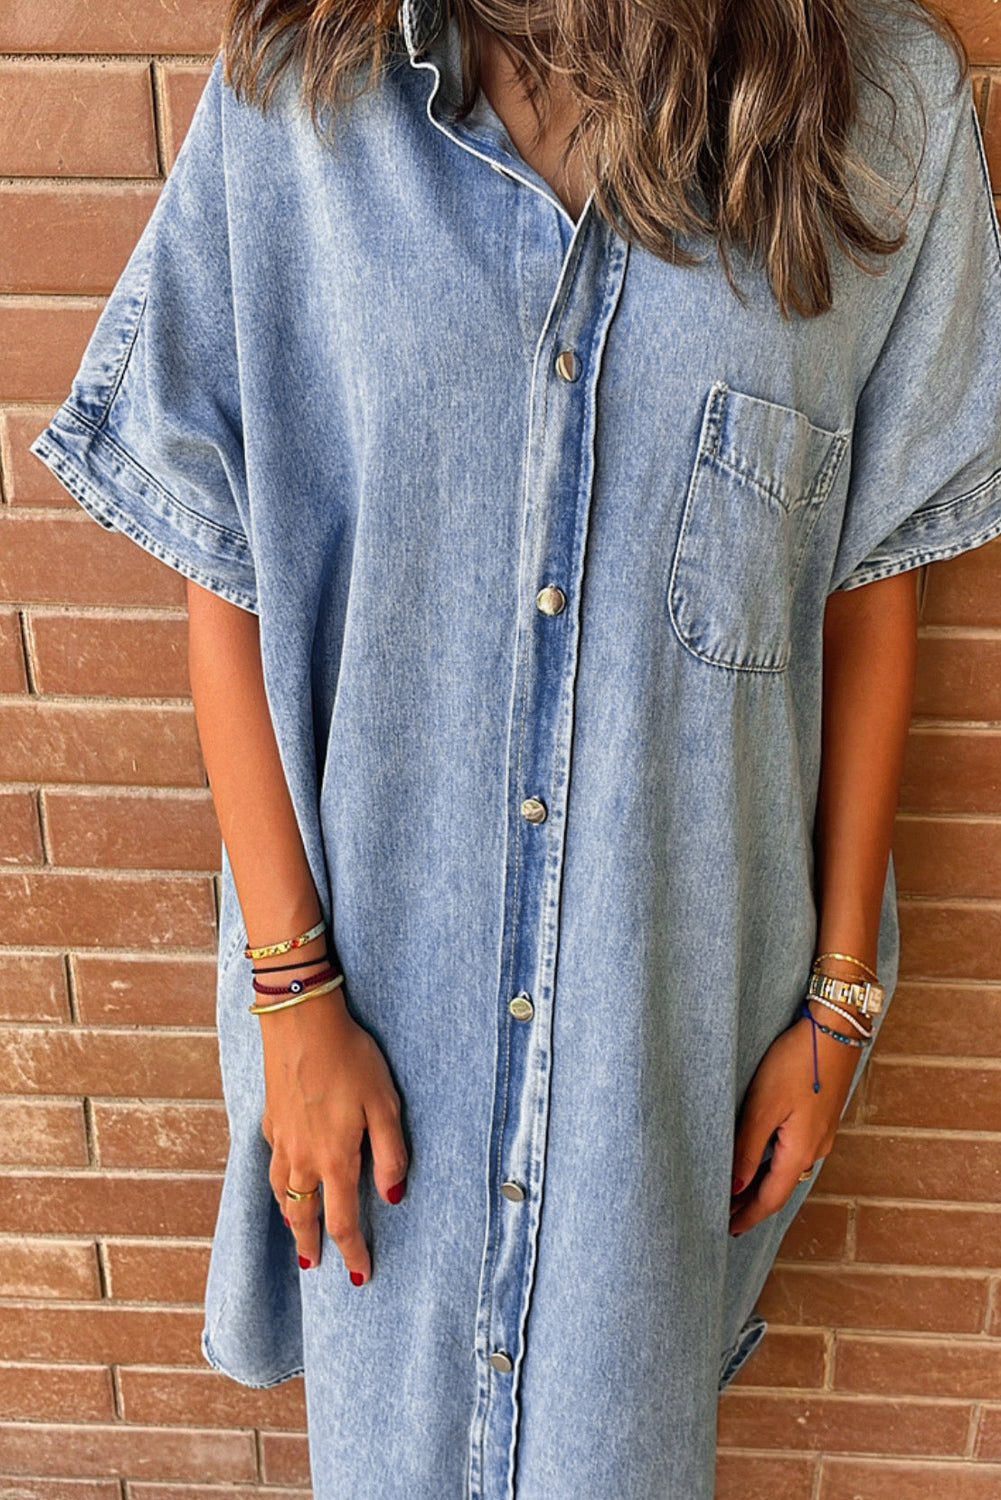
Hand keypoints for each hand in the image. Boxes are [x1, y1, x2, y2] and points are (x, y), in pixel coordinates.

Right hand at [259, 988, 408, 1282]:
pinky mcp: (271, 1120)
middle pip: (304, 1216)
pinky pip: (273, 1165)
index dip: (353, 1252)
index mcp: (335, 1159)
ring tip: (297, 1231)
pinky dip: (279, 1184)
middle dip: (311, 1245)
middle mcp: (302, 1159)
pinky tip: (284, 1178)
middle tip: (315, 1265)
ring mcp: (281, 1140)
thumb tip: (393, 1197)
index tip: (360, 1274)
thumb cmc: (351, 1059)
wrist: (302, 1022)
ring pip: (283, 1194)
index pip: (344, 1222)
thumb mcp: (385, 1104)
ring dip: (291, 1219)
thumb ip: (391, 1154)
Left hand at [728, 1009, 861, 1235]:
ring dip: (763, 1184)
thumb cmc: (796, 1063)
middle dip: (752, 1204)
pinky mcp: (821, 1118)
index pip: (769, 1198)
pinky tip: (762, 1159)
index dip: (747, 1215)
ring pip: (788, 1171)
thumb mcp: (763, 1106)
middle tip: (726, 1216)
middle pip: (780, 1188)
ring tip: (737, 1192)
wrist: (835, 1031)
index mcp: (800, 1152)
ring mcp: (822, 1134)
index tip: (727, 1230)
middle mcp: (815, 1149)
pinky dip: (775, 1165)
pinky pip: (795, 1153)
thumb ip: (747, 1148)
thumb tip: (734, 1188)